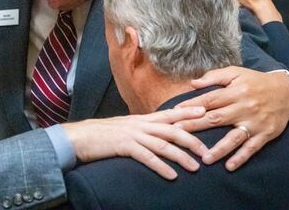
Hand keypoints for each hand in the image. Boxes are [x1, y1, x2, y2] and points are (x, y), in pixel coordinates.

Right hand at [62, 106, 207, 179]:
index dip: (187, 112)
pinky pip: (146, 157)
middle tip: (207, 151)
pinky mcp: (124, 146)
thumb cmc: (102, 134)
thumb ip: (142, 129)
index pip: (169, 114)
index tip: (205, 112)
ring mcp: (132, 134)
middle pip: (172, 130)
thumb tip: (156, 134)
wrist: (81, 136)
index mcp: (141, 119)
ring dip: (181, 156)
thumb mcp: (125, 127)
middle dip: (192, 140)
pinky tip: (171, 176)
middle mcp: (140, 124)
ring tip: (195, 167)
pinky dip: (161, 167)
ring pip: (163, 144)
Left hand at [175, 66, 288, 170]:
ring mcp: (254, 122)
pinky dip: (241, 157)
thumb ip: (214, 77)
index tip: (174, 113)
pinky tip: (230, 166)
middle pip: (216, 118)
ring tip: (204, 158)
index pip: (208, 100)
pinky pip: (252, 147)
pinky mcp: (265, 134)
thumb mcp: (236, 73)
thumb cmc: (255, 81)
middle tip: (178, 134)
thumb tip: (192, 83)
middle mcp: (244, 107)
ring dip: (219, 149)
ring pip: (234, 137)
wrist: (287, 91)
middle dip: (196, 126)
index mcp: (234, 92)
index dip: (191, 106)